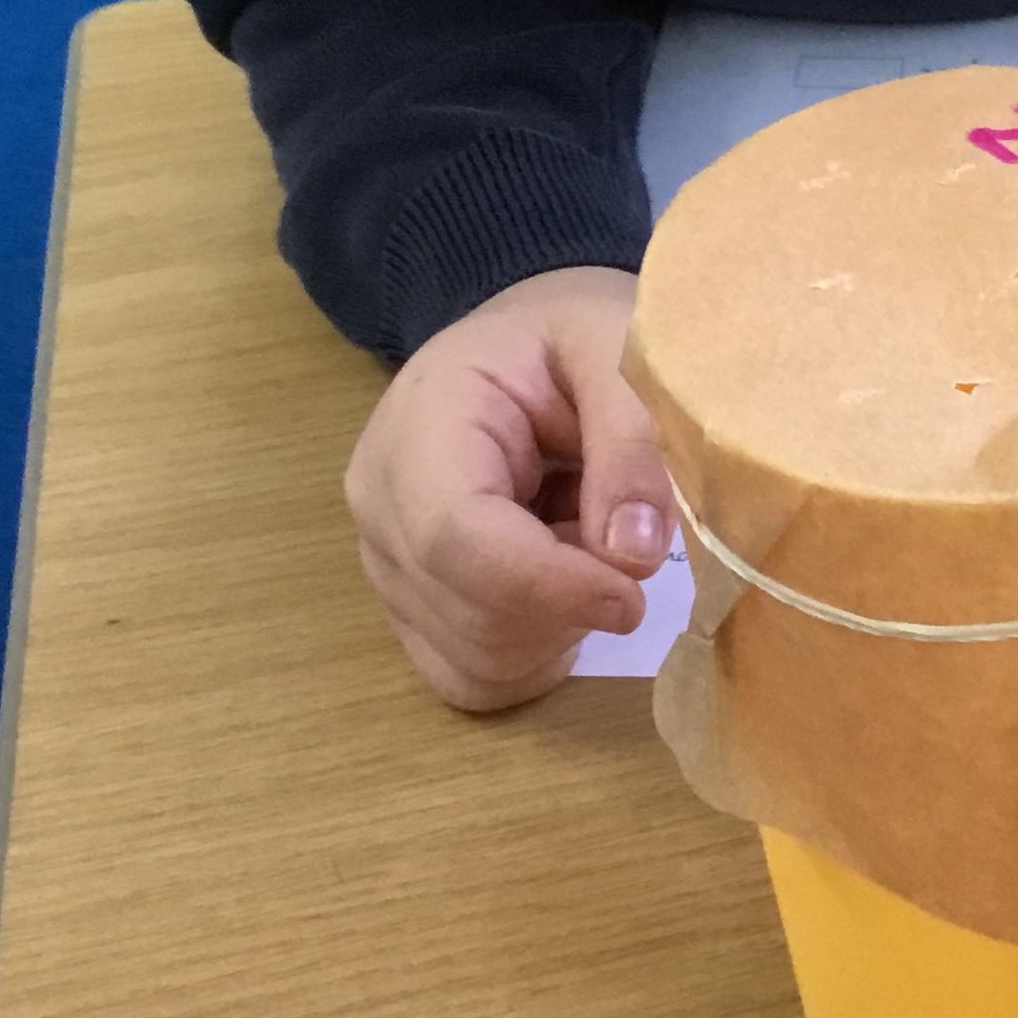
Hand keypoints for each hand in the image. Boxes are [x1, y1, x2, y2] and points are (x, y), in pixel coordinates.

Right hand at [344, 267, 675, 710]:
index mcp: (419, 425)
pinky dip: (539, 652)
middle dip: (571, 601)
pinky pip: (475, 678)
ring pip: (477, 660)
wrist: (520, 349)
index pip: (456, 537)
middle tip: (631, 538)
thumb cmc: (568, 339)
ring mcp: (388, 569)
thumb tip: (633, 556)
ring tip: (589, 540)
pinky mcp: (413, 615)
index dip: (549, 582)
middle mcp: (380, 509)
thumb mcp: (615, 349)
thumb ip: (631, 442)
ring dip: (562, 626)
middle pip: (471, 613)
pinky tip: (567, 585)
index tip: (636, 591)